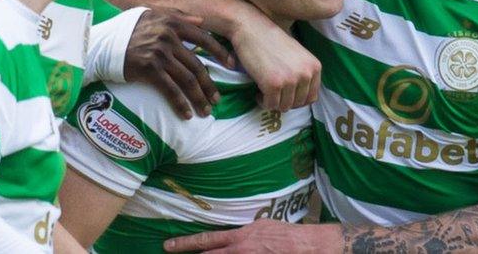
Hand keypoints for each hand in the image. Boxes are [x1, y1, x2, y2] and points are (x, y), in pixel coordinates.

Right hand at [124, 8, 232, 118]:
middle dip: (210, 86)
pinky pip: (171, 90)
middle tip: (217, 99)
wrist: (102, 45)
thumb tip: (201, 21)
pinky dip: (181, 104)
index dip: (220, 52)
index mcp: (172, 23)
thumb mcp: (151, 14)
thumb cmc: (127, 30)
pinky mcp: (149, 70)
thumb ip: (177, 16)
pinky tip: (187, 115)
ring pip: (188, 80)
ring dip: (199, 98)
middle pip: (197, 66)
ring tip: (206, 111)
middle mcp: (168, 37)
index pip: (203, 38)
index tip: (230, 64)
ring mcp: (159, 54)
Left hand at [163, 219, 336, 253]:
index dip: (186, 244)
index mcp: (240, 237)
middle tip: (170, 251)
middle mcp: (241, 250)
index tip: (169, 246)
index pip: (207, 240)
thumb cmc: (286, 235)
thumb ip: (242, 234)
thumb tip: (229, 239)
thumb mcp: (260, 227)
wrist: (308, 246)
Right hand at [228, 13, 320, 111]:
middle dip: (284, 102)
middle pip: (298, 104)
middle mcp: (306, 74)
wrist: (251, 28)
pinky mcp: (274, 85)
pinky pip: (270, 105)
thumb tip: (302, 98)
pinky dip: (263, 102)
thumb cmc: (271, 40)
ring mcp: (290, 80)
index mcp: (314, 67)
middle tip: (273, 94)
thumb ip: (303, 73)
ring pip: (284, 107)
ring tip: (265, 93)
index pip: (311, 97)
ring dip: (273, 103)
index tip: (285, 95)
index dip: (296, 99)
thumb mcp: (297, 55)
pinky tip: (258, 92)